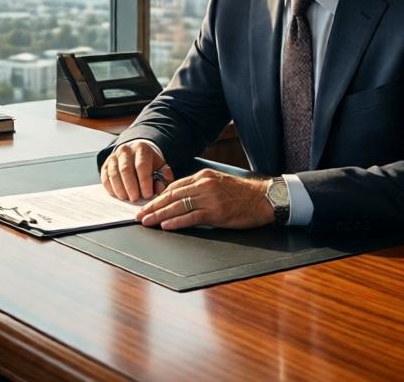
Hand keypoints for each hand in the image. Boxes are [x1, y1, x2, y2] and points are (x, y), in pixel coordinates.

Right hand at [100, 139, 171, 201]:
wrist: (135, 154)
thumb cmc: (149, 163)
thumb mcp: (161, 167)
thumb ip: (164, 178)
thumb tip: (159, 189)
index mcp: (141, 149)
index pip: (142, 166)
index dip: (144, 182)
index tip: (147, 195)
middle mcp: (126, 151)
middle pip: (126, 169)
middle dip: (130, 186)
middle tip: (135, 199)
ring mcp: (114, 157)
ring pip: (114, 174)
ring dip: (119, 188)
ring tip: (126, 198)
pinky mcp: (105, 165)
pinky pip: (105, 177)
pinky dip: (110, 188)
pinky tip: (117, 195)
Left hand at [135, 170, 271, 229]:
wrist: (264, 199)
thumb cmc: (242, 194)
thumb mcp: (218, 183)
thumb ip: (200, 188)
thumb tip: (180, 199)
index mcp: (203, 176)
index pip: (174, 187)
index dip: (158, 197)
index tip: (146, 204)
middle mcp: (204, 185)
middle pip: (171, 196)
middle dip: (153, 206)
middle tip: (139, 215)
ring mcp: (209, 198)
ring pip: (177, 206)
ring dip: (159, 215)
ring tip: (147, 222)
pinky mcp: (216, 212)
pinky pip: (191, 217)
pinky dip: (176, 222)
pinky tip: (165, 226)